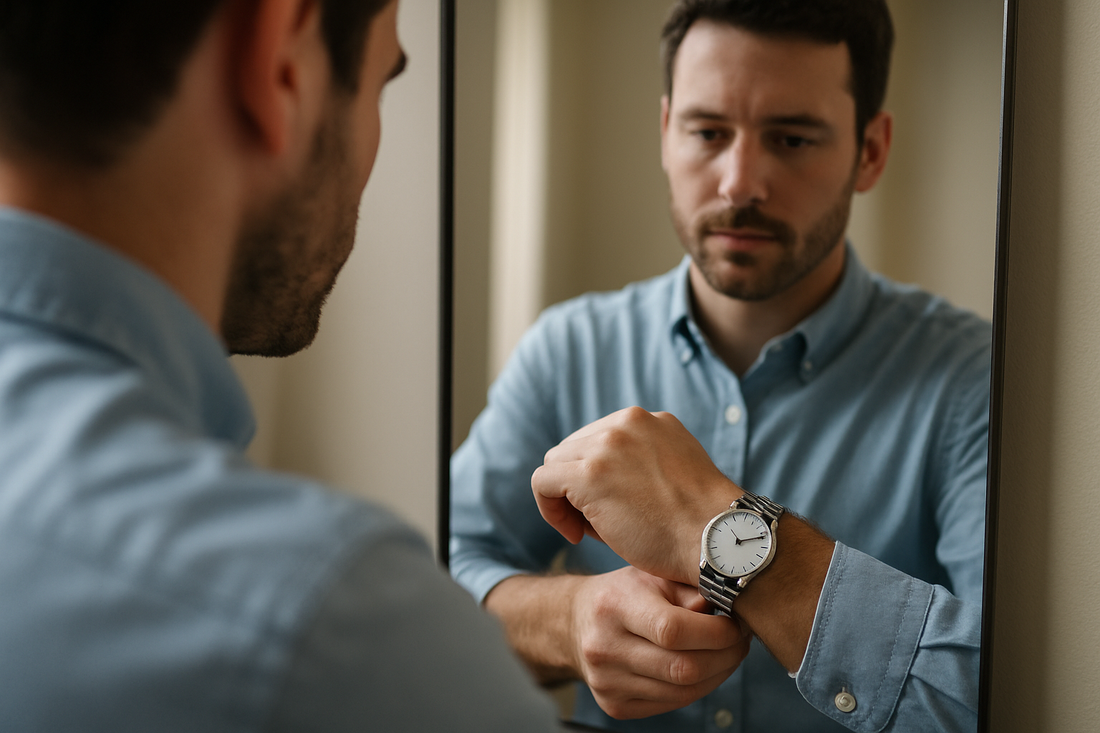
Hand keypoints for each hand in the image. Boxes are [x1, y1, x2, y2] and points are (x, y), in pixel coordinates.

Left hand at [531, 407, 739, 584]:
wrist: (717, 540)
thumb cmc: (698, 525)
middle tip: (598, 524)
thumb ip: (639, 464)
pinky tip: (574, 535)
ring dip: (564, 498)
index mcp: (648, 421)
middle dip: (577, 486)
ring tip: (588, 530)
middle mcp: (628, 422)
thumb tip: (594, 482)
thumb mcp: (672, 473)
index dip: (595, 476)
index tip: (611, 508)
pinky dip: (550, 509)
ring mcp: (607, 444)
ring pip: (555, 464)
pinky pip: (543, 483)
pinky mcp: (589, 473)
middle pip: (573, 449)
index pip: (598, 440)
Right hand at [569, 566, 749, 719]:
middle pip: (682, 668)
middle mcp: (604, 647)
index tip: (736, 624)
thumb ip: (689, 590)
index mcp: (613, 605)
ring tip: (728, 654)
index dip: (715, 632)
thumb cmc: (623, 593)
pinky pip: (671, 705)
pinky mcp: (614, 705)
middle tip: (741, 641)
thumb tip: (730, 610)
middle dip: (725, 657)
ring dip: (717, 675)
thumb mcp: (651, 575)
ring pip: (682, 692)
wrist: (575, 622)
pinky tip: (705, 669)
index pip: (673, 630)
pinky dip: (697, 689)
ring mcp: (606, 682)